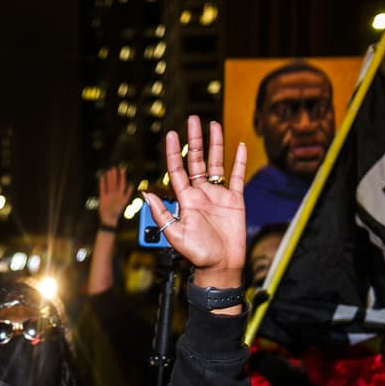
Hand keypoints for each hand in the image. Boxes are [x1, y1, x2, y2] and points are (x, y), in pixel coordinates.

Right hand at [98, 166, 129, 228]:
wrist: (109, 220)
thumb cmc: (117, 212)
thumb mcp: (124, 202)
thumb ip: (127, 193)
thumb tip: (131, 185)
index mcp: (121, 195)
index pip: (122, 184)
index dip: (122, 177)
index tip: (121, 169)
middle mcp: (115, 194)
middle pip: (115, 183)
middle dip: (114, 176)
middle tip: (113, 168)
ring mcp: (109, 196)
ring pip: (109, 185)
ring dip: (109, 178)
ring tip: (108, 171)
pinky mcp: (102, 198)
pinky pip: (102, 189)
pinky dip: (102, 184)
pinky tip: (102, 178)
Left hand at [142, 116, 246, 288]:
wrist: (221, 266)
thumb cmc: (197, 254)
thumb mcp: (175, 234)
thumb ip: (161, 214)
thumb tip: (145, 194)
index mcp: (185, 200)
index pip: (178, 170)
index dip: (174, 152)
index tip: (171, 134)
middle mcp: (201, 194)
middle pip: (197, 161)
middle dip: (195, 140)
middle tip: (192, 119)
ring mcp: (218, 195)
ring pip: (216, 164)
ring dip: (215, 144)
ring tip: (213, 124)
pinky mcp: (235, 201)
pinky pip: (237, 177)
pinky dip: (238, 161)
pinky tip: (238, 145)